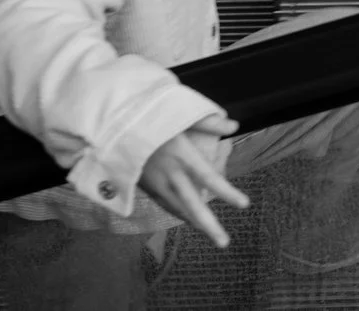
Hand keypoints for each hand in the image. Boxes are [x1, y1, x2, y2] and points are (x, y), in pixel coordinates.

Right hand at [137, 113, 247, 246]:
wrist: (113, 132)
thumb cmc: (150, 121)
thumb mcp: (179, 116)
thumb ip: (208, 122)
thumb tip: (235, 125)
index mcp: (182, 157)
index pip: (209, 178)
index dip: (227, 192)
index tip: (244, 204)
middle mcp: (171, 175)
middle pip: (192, 205)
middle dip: (209, 225)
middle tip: (224, 243)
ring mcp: (157, 184)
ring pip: (178, 210)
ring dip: (195, 223)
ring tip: (214, 235)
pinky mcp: (147, 188)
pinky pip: (166, 206)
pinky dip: (180, 214)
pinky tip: (190, 219)